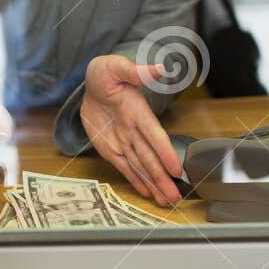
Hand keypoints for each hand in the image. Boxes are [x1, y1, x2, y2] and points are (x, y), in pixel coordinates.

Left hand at [79, 55, 183, 206]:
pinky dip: (136, 180)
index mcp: (138, 112)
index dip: (165, 153)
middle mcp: (134, 130)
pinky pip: (125, 167)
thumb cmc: (105, 73)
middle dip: (162, 179)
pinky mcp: (112, 148)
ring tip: (165, 201)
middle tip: (175, 198)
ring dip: (153, 184)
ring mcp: (124, 141)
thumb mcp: (115, 67)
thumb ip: (136, 71)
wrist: (92, 84)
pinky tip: (147, 192)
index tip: (176, 169)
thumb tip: (159, 69)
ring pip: (141, 166)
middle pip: (151, 158)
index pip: (155, 135)